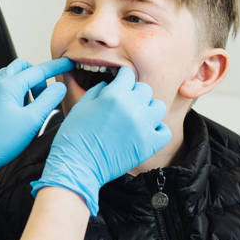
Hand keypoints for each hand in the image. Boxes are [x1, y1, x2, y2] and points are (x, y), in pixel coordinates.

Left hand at [0, 57, 71, 209]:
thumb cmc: (1, 141)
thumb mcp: (33, 120)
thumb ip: (49, 100)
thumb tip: (59, 87)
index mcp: (9, 85)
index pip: (39, 70)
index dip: (56, 67)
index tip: (67, 64)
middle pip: (23, 67)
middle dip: (38, 76)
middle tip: (46, 93)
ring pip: (13, 76)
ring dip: (27, 83)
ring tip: (34, 103)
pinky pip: (6, 87)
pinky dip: (18, 91)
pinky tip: (22, 109)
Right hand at [31, 65, 169, 215]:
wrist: (78, 165)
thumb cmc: (75, 135)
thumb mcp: (81, 105)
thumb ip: (98, 90)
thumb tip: (109, 85)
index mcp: (114, 95)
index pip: (128, 74)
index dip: (122, 79)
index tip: (120, 85)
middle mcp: (132, 107)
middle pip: (145, 89)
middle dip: (135, 93)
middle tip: (126, 104)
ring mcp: (143, 127)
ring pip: (158, 107)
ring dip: (149, 109)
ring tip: (138, 117)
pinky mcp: (149, 145)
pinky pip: (164, 131)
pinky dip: (157, 130)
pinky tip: (145, 132)